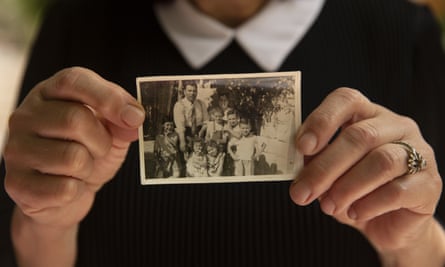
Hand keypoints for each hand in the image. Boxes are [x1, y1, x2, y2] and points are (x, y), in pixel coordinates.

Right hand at [4, 67, 144, 228]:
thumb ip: (123, 119)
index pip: (74, 80)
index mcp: (49, 93)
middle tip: (99, 150)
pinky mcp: (16, 183)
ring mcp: (16, 149)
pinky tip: (67, 185)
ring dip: (88, 168)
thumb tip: (134, 117)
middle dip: (101, 141)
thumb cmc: (88, 153)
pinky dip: (76, 191)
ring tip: (80, 169)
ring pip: (71, 158)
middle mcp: (25, 116)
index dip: (108, 97)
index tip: (135, 117)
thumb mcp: (110, 130)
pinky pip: (64, 189)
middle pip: (74, 119)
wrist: (65, 194)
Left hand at [289, 88, 444, 264]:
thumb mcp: (329, 175)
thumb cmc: (354, 191)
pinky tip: (355, 213)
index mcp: (367, 115)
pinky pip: (398, 190)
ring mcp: (418, 152)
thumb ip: (315, 163)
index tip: (301, 146)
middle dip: (325, 167)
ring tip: (328, 206)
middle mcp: (395, 126)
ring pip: (381, 161)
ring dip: (347, 187)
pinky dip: (369, 204)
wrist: (389, 224)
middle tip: (302, 192)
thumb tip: (298, 164)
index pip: (346, 100)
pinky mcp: (429, 183)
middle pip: (359, 136)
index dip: (322, 120)